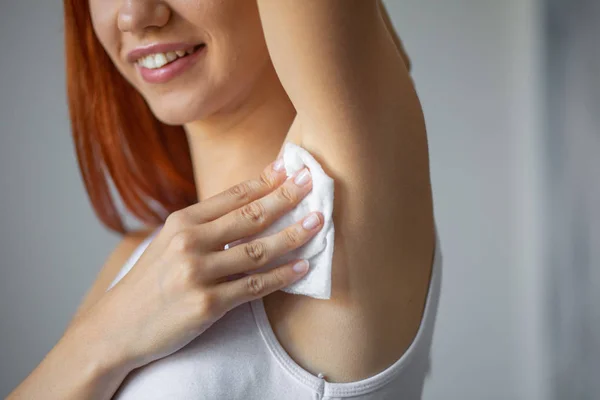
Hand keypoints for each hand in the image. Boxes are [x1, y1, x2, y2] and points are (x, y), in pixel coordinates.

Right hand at [83, 158, 321, 370]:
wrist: (117, 327)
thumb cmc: (151, 281)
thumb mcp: (168, 241)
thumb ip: (205, 224)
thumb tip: (249, 203)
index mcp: (182, 221)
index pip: (233, 196)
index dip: (266, 181)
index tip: (291, 168)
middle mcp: (189, 243)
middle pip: (250, 216)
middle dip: (286, 198)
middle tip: (313, 183)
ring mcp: (198, 275)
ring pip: (258, 250)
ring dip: (293, 235)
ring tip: (318, 223)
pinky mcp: (207, 306)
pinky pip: (254, 287)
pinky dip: (282, 276)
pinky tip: (302, 267)